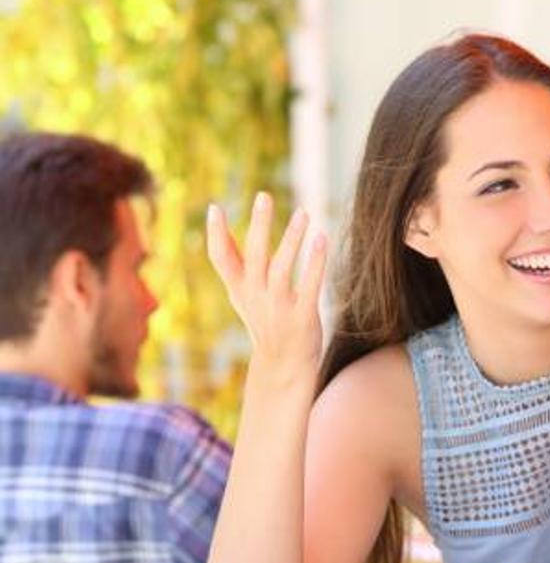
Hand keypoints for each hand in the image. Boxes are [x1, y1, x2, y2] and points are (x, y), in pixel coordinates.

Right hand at [206, 192, 326, 368]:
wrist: (282, 366)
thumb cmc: (264, 321)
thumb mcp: (242, 293)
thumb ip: (232, 261)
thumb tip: (215, 222)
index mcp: (239, 289)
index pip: (220, 259)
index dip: (216, 235)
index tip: (215, 208)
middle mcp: (256, 296)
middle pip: (254, 256)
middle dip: (259, 225)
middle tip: (264, 196)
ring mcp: (278, 306)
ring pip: (281, 267)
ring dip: (292, 239)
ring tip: (303, 213)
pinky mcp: (302, 316)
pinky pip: (309, 284)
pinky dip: (315, 261)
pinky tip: (322, 239)